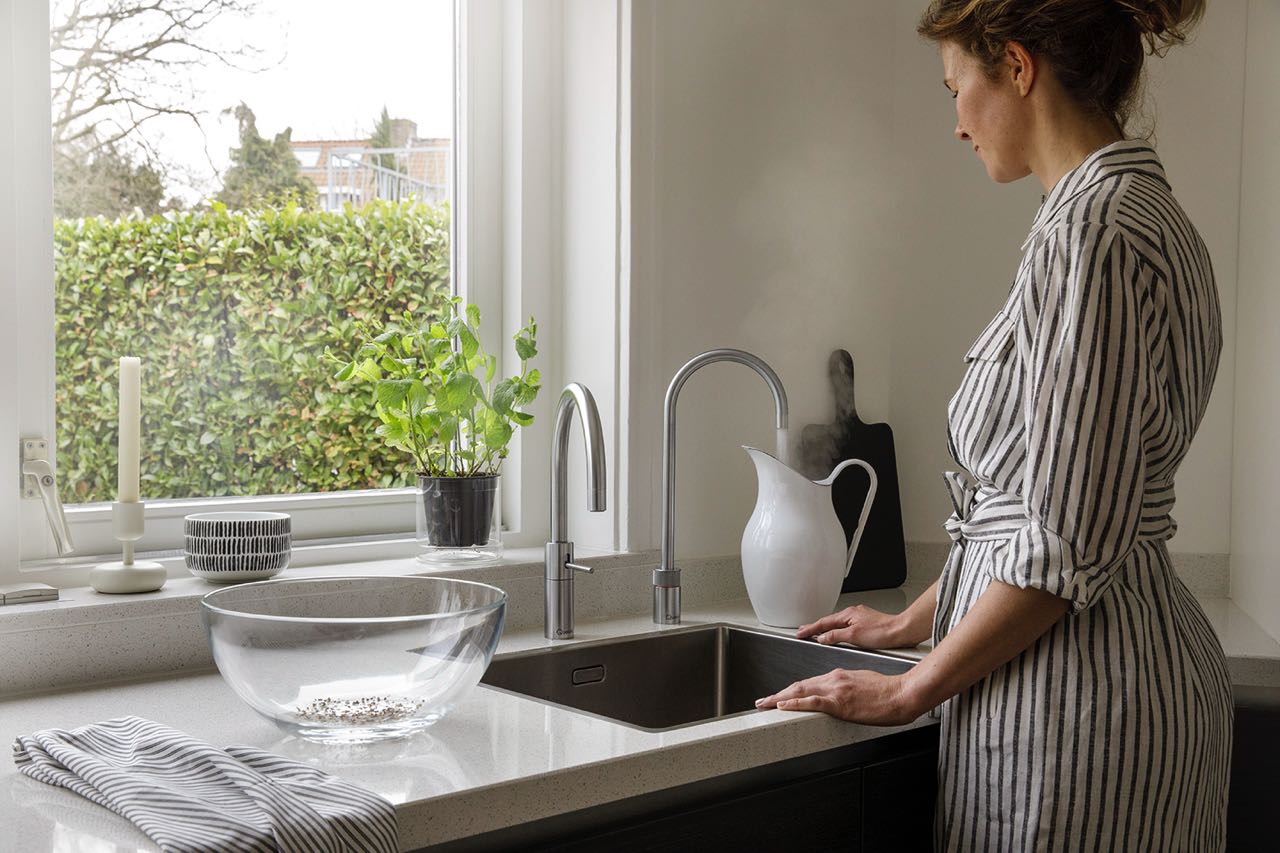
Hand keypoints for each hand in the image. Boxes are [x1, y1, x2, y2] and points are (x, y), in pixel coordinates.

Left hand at [754, 668, 920, 725]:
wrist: (902, 694)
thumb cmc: (888, 691)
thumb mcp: (864, 682)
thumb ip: (849, 686)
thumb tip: (843, 694)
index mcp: (839, 675)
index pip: (809, 683)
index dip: (792, 690)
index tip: (780, 696)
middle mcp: (834, 679)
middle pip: (799, 685)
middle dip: (779, 693)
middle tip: (763, 701)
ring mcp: (836, 690)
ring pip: (800, 691)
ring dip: (779, 698)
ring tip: (765, 704)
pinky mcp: (840, 702)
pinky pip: (812, 702)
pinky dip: (794, 703)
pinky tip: (783, 706)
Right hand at [796, 605, 906, 648]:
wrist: (902, 631)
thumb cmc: (883, 632)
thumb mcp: (854, 636)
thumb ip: (836, 636)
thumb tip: (822, 637)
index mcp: (847, 614)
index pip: (823, 623)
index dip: (810, 629)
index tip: (799, 633)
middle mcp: (853, 614)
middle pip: (829, 621)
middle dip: (814, 626)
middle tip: (802, 630)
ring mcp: (860, 618)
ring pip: (838, 624)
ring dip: (826, 628)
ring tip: (816, 633)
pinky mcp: (867, 624)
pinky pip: (846, 626)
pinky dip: (837, 630)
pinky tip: (838, 635)